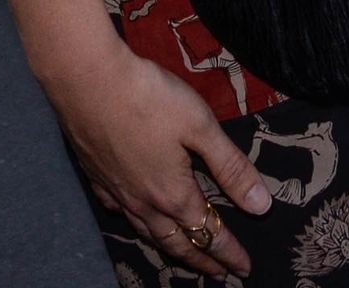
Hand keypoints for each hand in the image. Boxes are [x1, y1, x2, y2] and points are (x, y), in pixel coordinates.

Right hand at [57, 44, 271, 278]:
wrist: (87, 80)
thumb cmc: (150, 97)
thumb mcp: (201, 126)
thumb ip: (230, 167)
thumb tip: (261, 206)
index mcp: (172, 194)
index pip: (207, 232)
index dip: (228, 252)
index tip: (244, 268)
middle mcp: (143, 202)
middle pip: (176, 241)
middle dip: (200, 259)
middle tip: (219, 273)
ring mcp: (116, 191)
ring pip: (146, 231)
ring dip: (169, 247)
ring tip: (181, 253)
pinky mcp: (96, 175)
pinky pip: (118, 211)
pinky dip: (133, 221)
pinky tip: (133, 215)